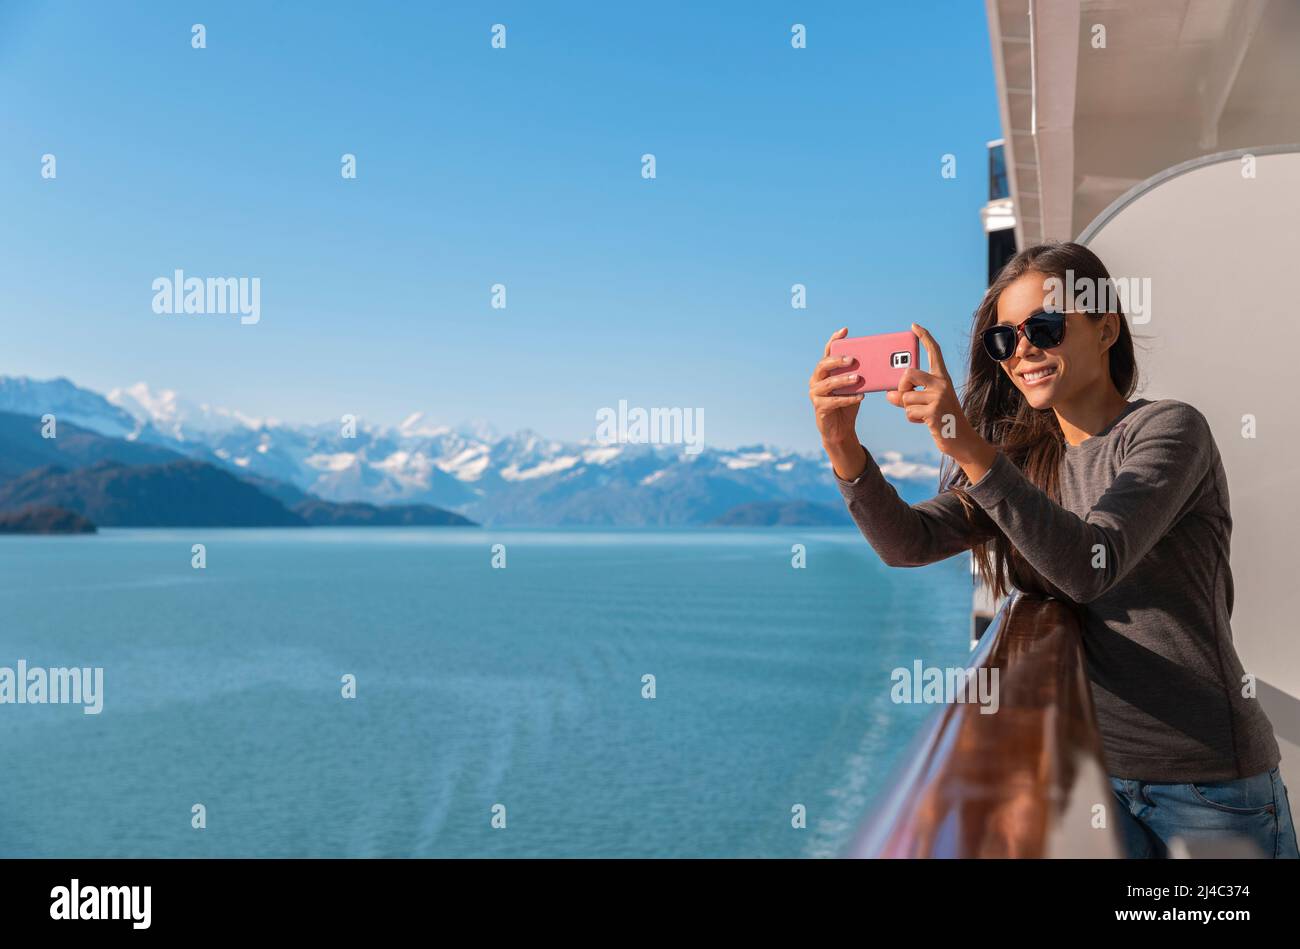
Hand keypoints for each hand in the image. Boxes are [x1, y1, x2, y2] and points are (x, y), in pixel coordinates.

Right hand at [810, 327, 867, 478]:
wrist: (840, 429)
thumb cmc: (848, 403)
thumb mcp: (855, 386)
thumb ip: (861, 374)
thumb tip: (881, 363)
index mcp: (825, 371)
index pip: (828, 351)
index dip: (834, 340)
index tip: (844, 331)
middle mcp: (816, 380)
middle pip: (823, 365)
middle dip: (837, 361)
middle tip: (852, 359)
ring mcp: (815, 394)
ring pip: (827, 384)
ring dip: (843, 380)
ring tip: (858, 378)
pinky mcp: (819, 408)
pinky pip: (833, 401)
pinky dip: (847, 398)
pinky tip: (860, 396)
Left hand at [887, 323, 996, 478]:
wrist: (960, 439)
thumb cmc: (940, 419)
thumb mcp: (924, 404)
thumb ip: (906, 397)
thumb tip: (888, 395)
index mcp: (942, 378)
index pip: (934, 352)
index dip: (924, 338)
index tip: (914, 326)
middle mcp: (942, 383)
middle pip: (908, 373)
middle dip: (901, 386)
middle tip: (907, 396)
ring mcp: (939, 397)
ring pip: (906, 397)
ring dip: (909, 409)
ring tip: (923, 414)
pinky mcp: (934, 411)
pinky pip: (909, 411)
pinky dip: (913, 419)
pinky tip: (926, 422)